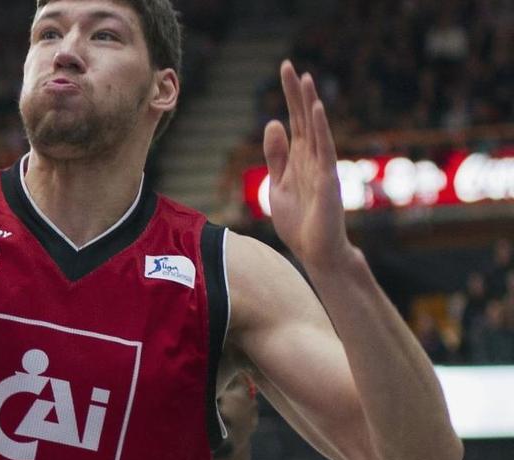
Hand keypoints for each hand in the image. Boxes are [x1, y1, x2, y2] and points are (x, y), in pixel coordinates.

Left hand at [263, 60, 351, 268]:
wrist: (315, 252)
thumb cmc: (299, 222)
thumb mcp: (277, 185)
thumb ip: (276, 157)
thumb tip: (273, 123)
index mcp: (299, 159)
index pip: (293, 121)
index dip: (289, 97)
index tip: (284, 71)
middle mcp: (312, 158)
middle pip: (303, 119)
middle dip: (295, 93)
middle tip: (288, 65)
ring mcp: (321, 167)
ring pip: (315, 129)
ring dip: (309, 104)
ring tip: (305, 78)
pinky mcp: (328, 180)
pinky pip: (324, 149)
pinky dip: (320, 129)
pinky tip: (316, 109)